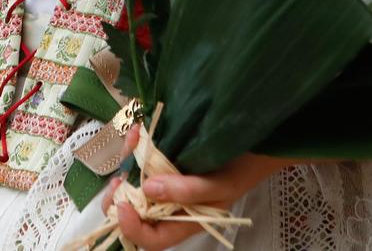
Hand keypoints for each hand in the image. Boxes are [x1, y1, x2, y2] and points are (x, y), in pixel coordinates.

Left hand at [105, 142, 288, 249]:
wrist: (254, 144)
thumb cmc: (240, 171)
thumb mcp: (220, 186)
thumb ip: (188, 191)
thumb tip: (149, 189)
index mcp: (183, 222)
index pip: (152, 238)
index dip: (132, 228)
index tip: (122, 206)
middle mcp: (170, 205)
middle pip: (135, 214)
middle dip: (119, 201)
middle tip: (117, 181)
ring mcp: (166, 183)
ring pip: (134, 185)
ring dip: (126, 169)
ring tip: (129, 148)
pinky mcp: (164, 161)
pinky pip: (143, 160)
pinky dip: (136, 147)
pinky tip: (138, 132)